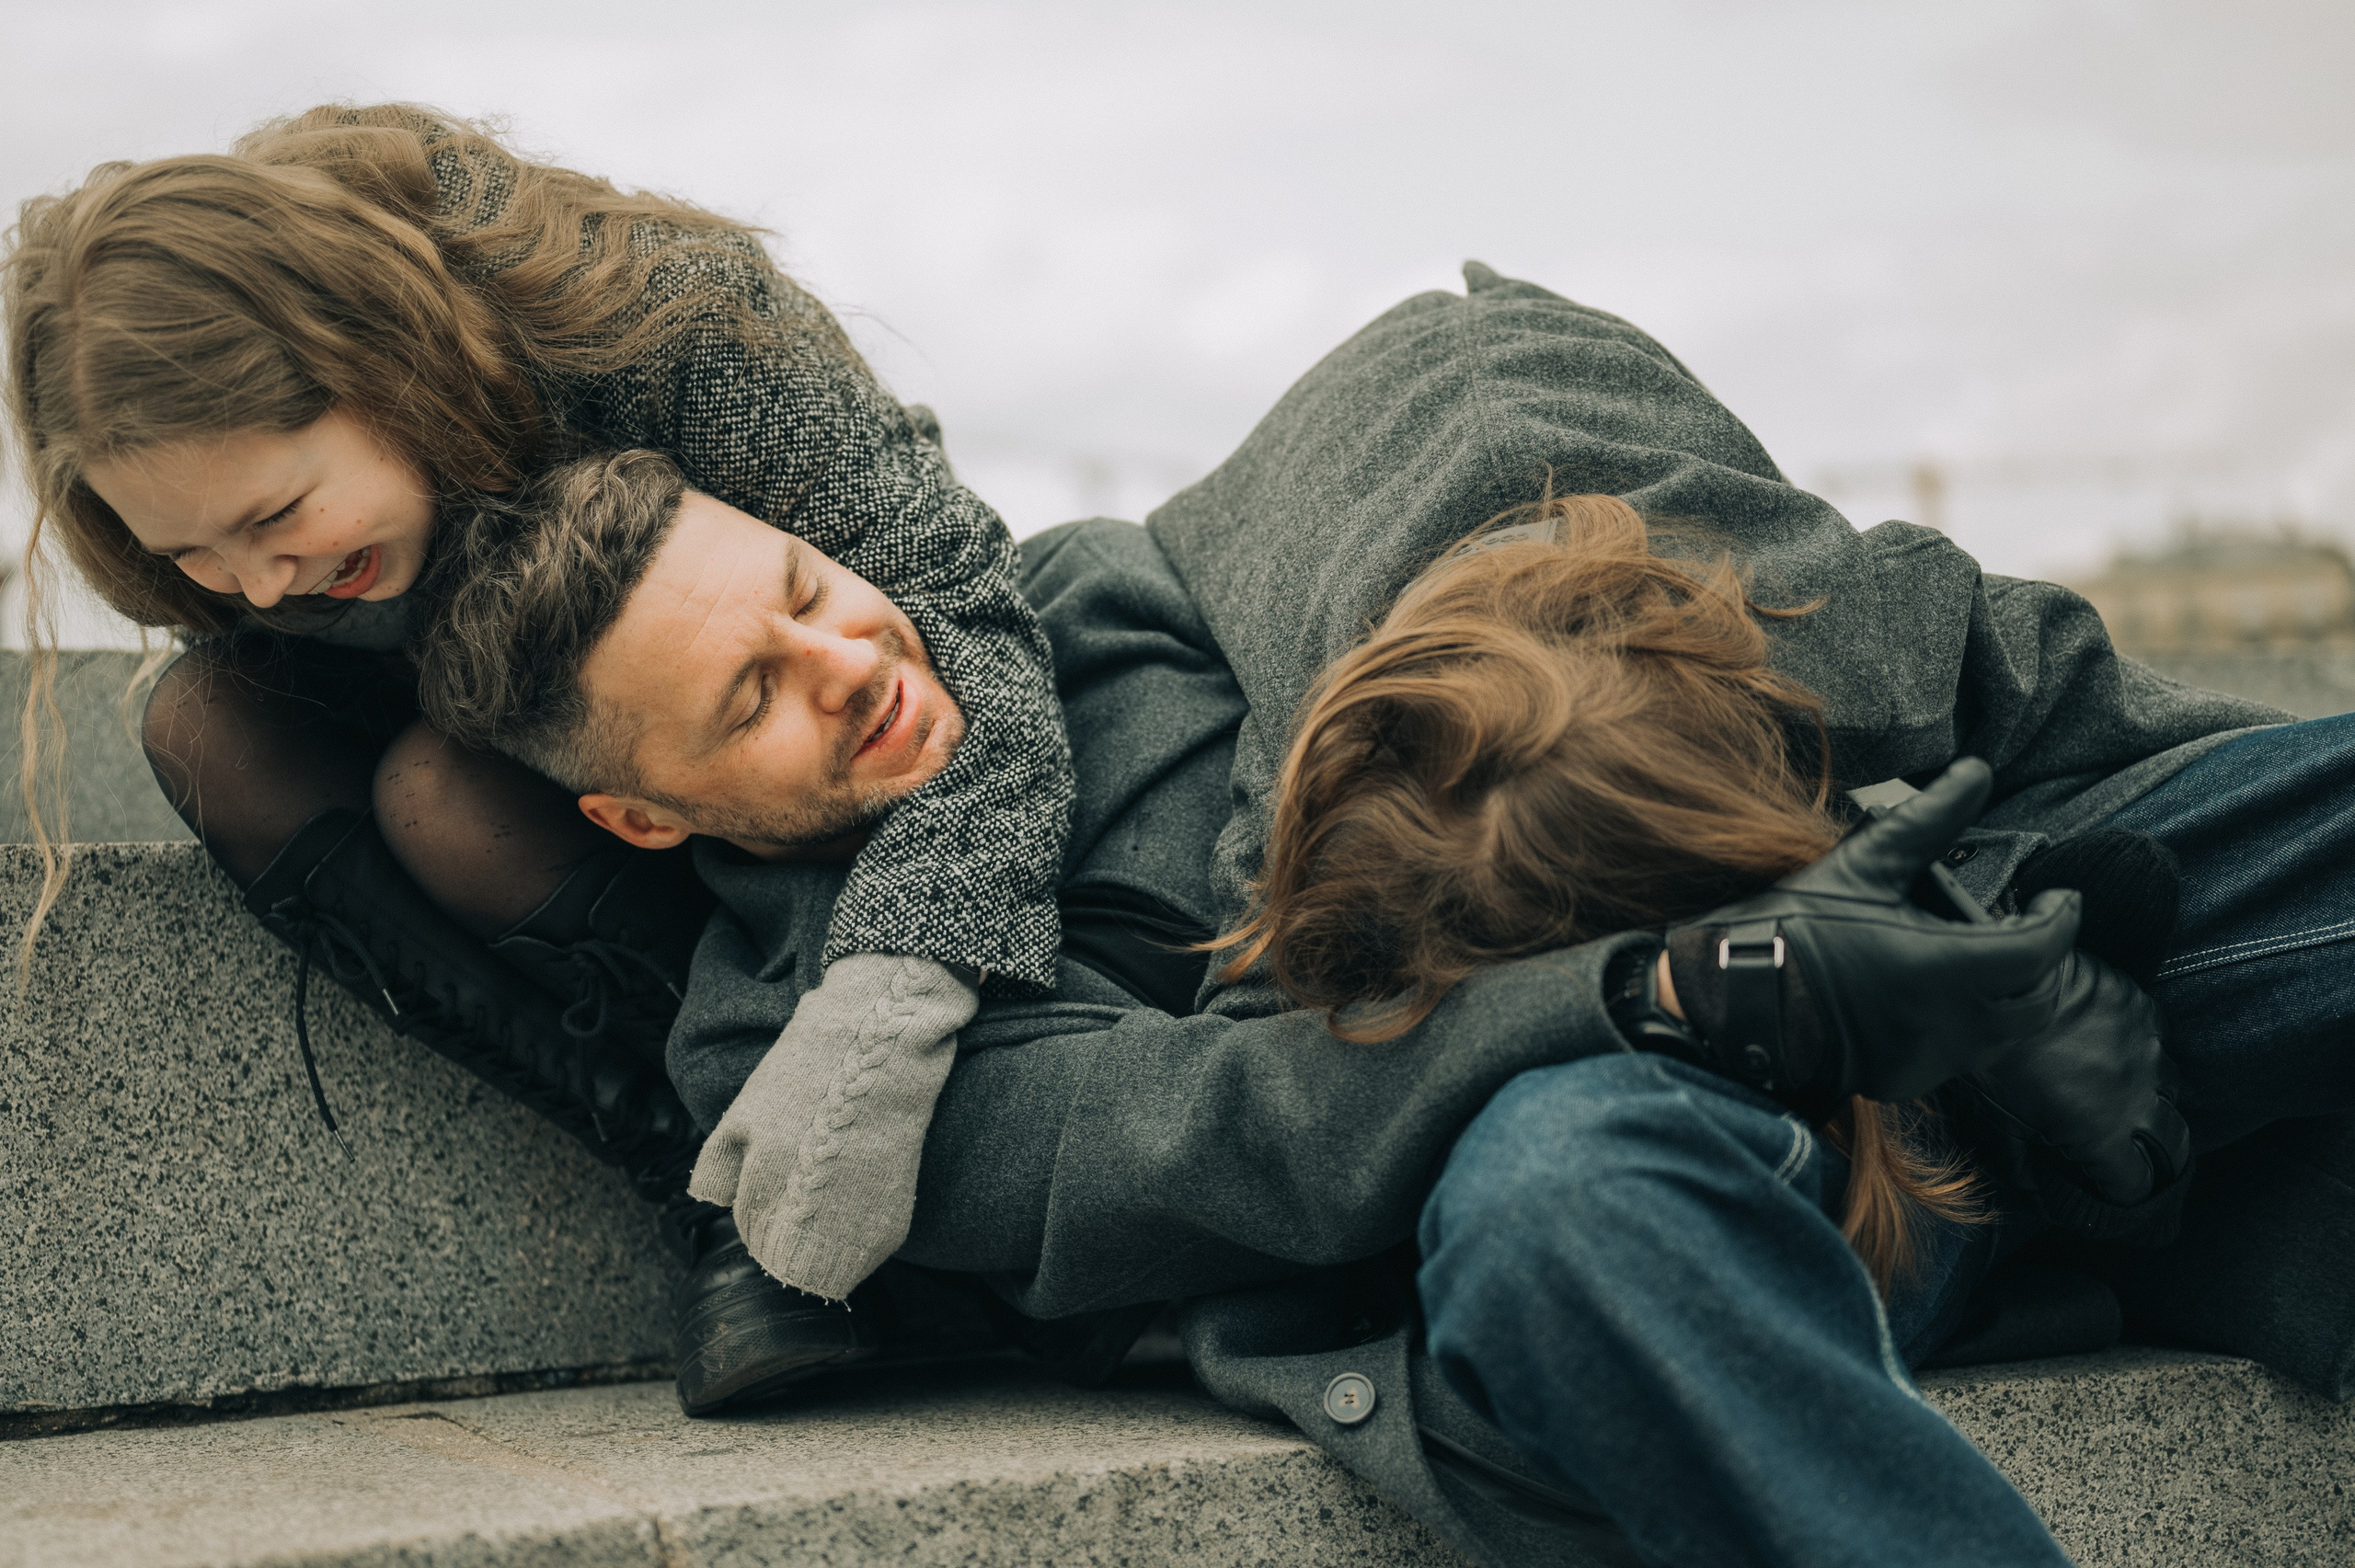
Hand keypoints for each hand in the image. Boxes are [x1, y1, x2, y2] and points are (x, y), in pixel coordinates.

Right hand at [1666, 758, 2081, 1104]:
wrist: (1733, 998)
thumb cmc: (1796, 926)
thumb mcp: (1864, 862)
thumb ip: (1931, 817)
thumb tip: (1979, 770)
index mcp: (1945, 967)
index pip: (2041, 949)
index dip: (2061, 917)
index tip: (2059, 897)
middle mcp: (1947, 1025)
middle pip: (2035, 1002)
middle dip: (2040, 964)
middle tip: (2022, 929)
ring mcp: (1926, 1060)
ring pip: (2001, 1035)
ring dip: (2004, 997)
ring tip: (1976, 959)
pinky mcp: (1902, 1080)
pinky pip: (1956, 1056)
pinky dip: (1960, 1025)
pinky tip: (1929, 996)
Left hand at [1961, 949, 2191, 1207]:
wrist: (1994, 981)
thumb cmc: (1989, 1058)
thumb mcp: (1996, 1123)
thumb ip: (2024, 1166)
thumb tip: (2042, 1192)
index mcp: (2104, 1133)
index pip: (2138, 1184)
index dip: (2125, 1192)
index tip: (2111, 1188)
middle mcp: (2139, 1095)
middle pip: (2175, 1143)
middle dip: (2160, 1157)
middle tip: (2137, 1154)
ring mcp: (2148, 1048)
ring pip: (2171, 1088)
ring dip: (2152, 1098)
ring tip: (2121, 1093)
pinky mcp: (2142, 1008)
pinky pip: (2158, 1040)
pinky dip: (2143, 1051)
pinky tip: (2114, 1046)